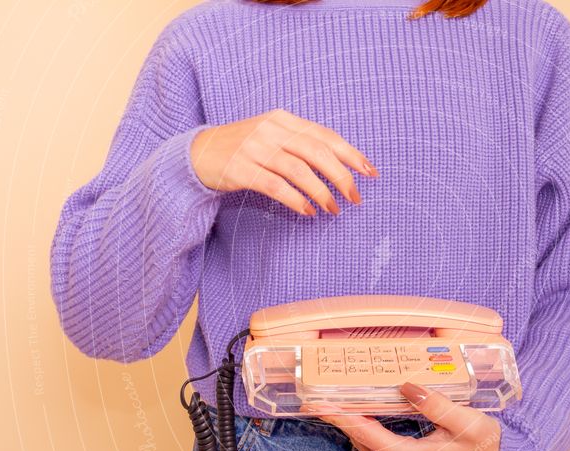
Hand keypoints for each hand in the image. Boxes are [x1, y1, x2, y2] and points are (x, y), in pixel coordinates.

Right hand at [190, 108, 378, 215]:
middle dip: (341, 177)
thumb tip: (342, 165)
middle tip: (355, 198)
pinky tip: (308, 211)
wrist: (198, 153)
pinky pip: (275, 186)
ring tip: (334, 209)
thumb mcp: (273, 137)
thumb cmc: (244, 149)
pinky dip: (295, 200)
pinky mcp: (241, 169)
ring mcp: (254, 148)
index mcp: (284, 119)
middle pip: (316, 152)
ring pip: (298, 170)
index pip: (325, 135)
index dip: (351, 154)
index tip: (371, 172)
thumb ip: (302, 145)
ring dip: (321, 192)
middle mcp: (271, 129)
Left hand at [303, 383, 501, 450]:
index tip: (321, 405)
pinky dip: (367, 437)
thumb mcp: (466, 421)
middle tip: (320, 401)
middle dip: (341, 421)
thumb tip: (407, 386)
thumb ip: (435, 404)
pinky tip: (364, 422)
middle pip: (362, 443)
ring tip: (337, 407)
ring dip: (353, 429)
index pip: (368, 435)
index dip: (343, 418)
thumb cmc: (485, 444)